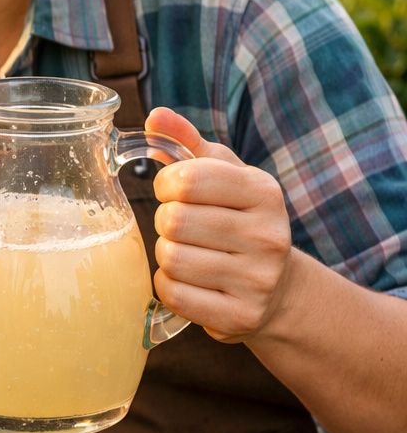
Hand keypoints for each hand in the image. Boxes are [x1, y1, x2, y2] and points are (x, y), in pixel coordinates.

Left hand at [145, 107, 295, 342]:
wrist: (276, 288)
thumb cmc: (236, 219)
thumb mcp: (222, 175)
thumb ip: (186, 143)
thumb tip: (154, 117)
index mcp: (263, 192)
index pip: (187, 179)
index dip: (166, 184)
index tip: (174, 191)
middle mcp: (268, 236)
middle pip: (174, 221)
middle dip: (166, 222)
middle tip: (182, 228)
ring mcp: (258, 280)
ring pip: (171, 259)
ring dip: (167, 255)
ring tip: (189, 253)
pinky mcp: (240, 316)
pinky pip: (173, 294)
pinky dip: (169, 285)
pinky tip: (190, 280)